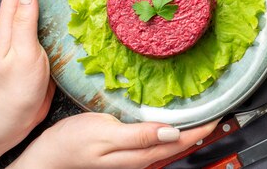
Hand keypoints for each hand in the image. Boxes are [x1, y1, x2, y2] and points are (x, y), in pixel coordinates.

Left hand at [0, 0, 54, 163]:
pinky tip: (76, 6)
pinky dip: (61, 7)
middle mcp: (16, 27)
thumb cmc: (11, 93)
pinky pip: (51, 22)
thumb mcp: (20, 56)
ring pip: (39, 3)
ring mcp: (28, 38)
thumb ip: (23, 23)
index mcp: (8, 24)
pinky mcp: (40, 50)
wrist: (7, 123)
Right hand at [10, 112, 218, 168]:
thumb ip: (139, 134)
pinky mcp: (127, 150)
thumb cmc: (71, 143)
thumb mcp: (104, 133)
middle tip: (217, 108)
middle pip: (179, 143)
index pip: (180, 141)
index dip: (203, 128)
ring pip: (169, 143)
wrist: (48, 154)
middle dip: (201, 128)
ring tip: (202, 111)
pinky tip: (172, 120)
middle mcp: (141, 157)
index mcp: (139, 153)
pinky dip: (170, 129)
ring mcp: (134, 155)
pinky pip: (156, 141)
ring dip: (187, 128)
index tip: (219, 114)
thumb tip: (171, 132)